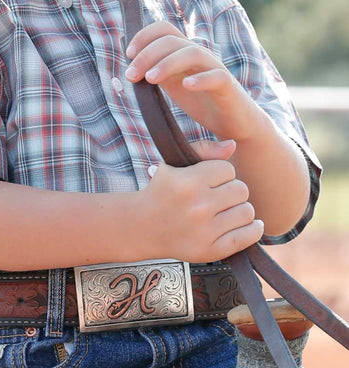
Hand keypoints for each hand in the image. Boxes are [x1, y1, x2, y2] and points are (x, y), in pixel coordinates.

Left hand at [125, 21, 255, 140]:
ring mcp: (214, 68)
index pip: (164, 29)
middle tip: (131, 76)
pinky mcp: (228, 87)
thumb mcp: (172, 83)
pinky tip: (186, 85)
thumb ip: (154, 71)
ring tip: (150, 79)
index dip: (144, 36)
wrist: (233, 123)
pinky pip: (216, 76)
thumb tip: (128, 63)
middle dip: (147, 55)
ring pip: (192, 53)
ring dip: (167, 63)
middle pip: (172, 41)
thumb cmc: (200, 100)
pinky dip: (200, 79)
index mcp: (183, 52)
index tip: (128, 54)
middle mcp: (199, 55)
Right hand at [141, 144, 263, 262]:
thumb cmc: (161, 190)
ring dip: (241, 209)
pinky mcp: (210, 250)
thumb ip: (203, 149)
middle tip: (221, 195)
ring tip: (229, 209)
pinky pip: (248, 237)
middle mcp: (198, 206)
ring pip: (247, 212)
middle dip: (233, 190)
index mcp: (188, 182)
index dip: (222, 173)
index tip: (212, 179)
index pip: (228, 169)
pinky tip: (246, 223)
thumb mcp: (173, 163)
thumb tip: (233, 145)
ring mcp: (205, 231)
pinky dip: (253, 229)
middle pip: (241, 190)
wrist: (142, 226)